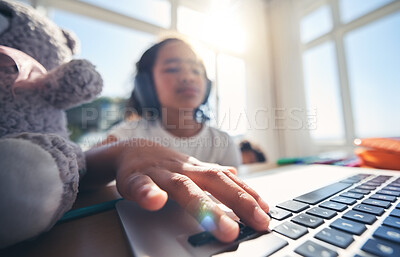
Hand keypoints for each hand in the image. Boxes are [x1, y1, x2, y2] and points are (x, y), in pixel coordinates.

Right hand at [114, 139, 269, 242]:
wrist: (129, 150)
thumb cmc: (162, 164)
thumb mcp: (189, 167)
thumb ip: (210, 172)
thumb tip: (235, 175)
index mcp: (196, 170)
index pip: (227, 180)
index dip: (247, 195)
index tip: (266, 212)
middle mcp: (183, 170)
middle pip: (213, 182)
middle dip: (238, 201)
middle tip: (258, 222)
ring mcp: (160, 173)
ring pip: (183, 187)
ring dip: (204, 205)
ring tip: (224, 227)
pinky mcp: (134, 178)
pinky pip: (140, 185)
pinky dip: (148, 193)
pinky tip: (157, 201)